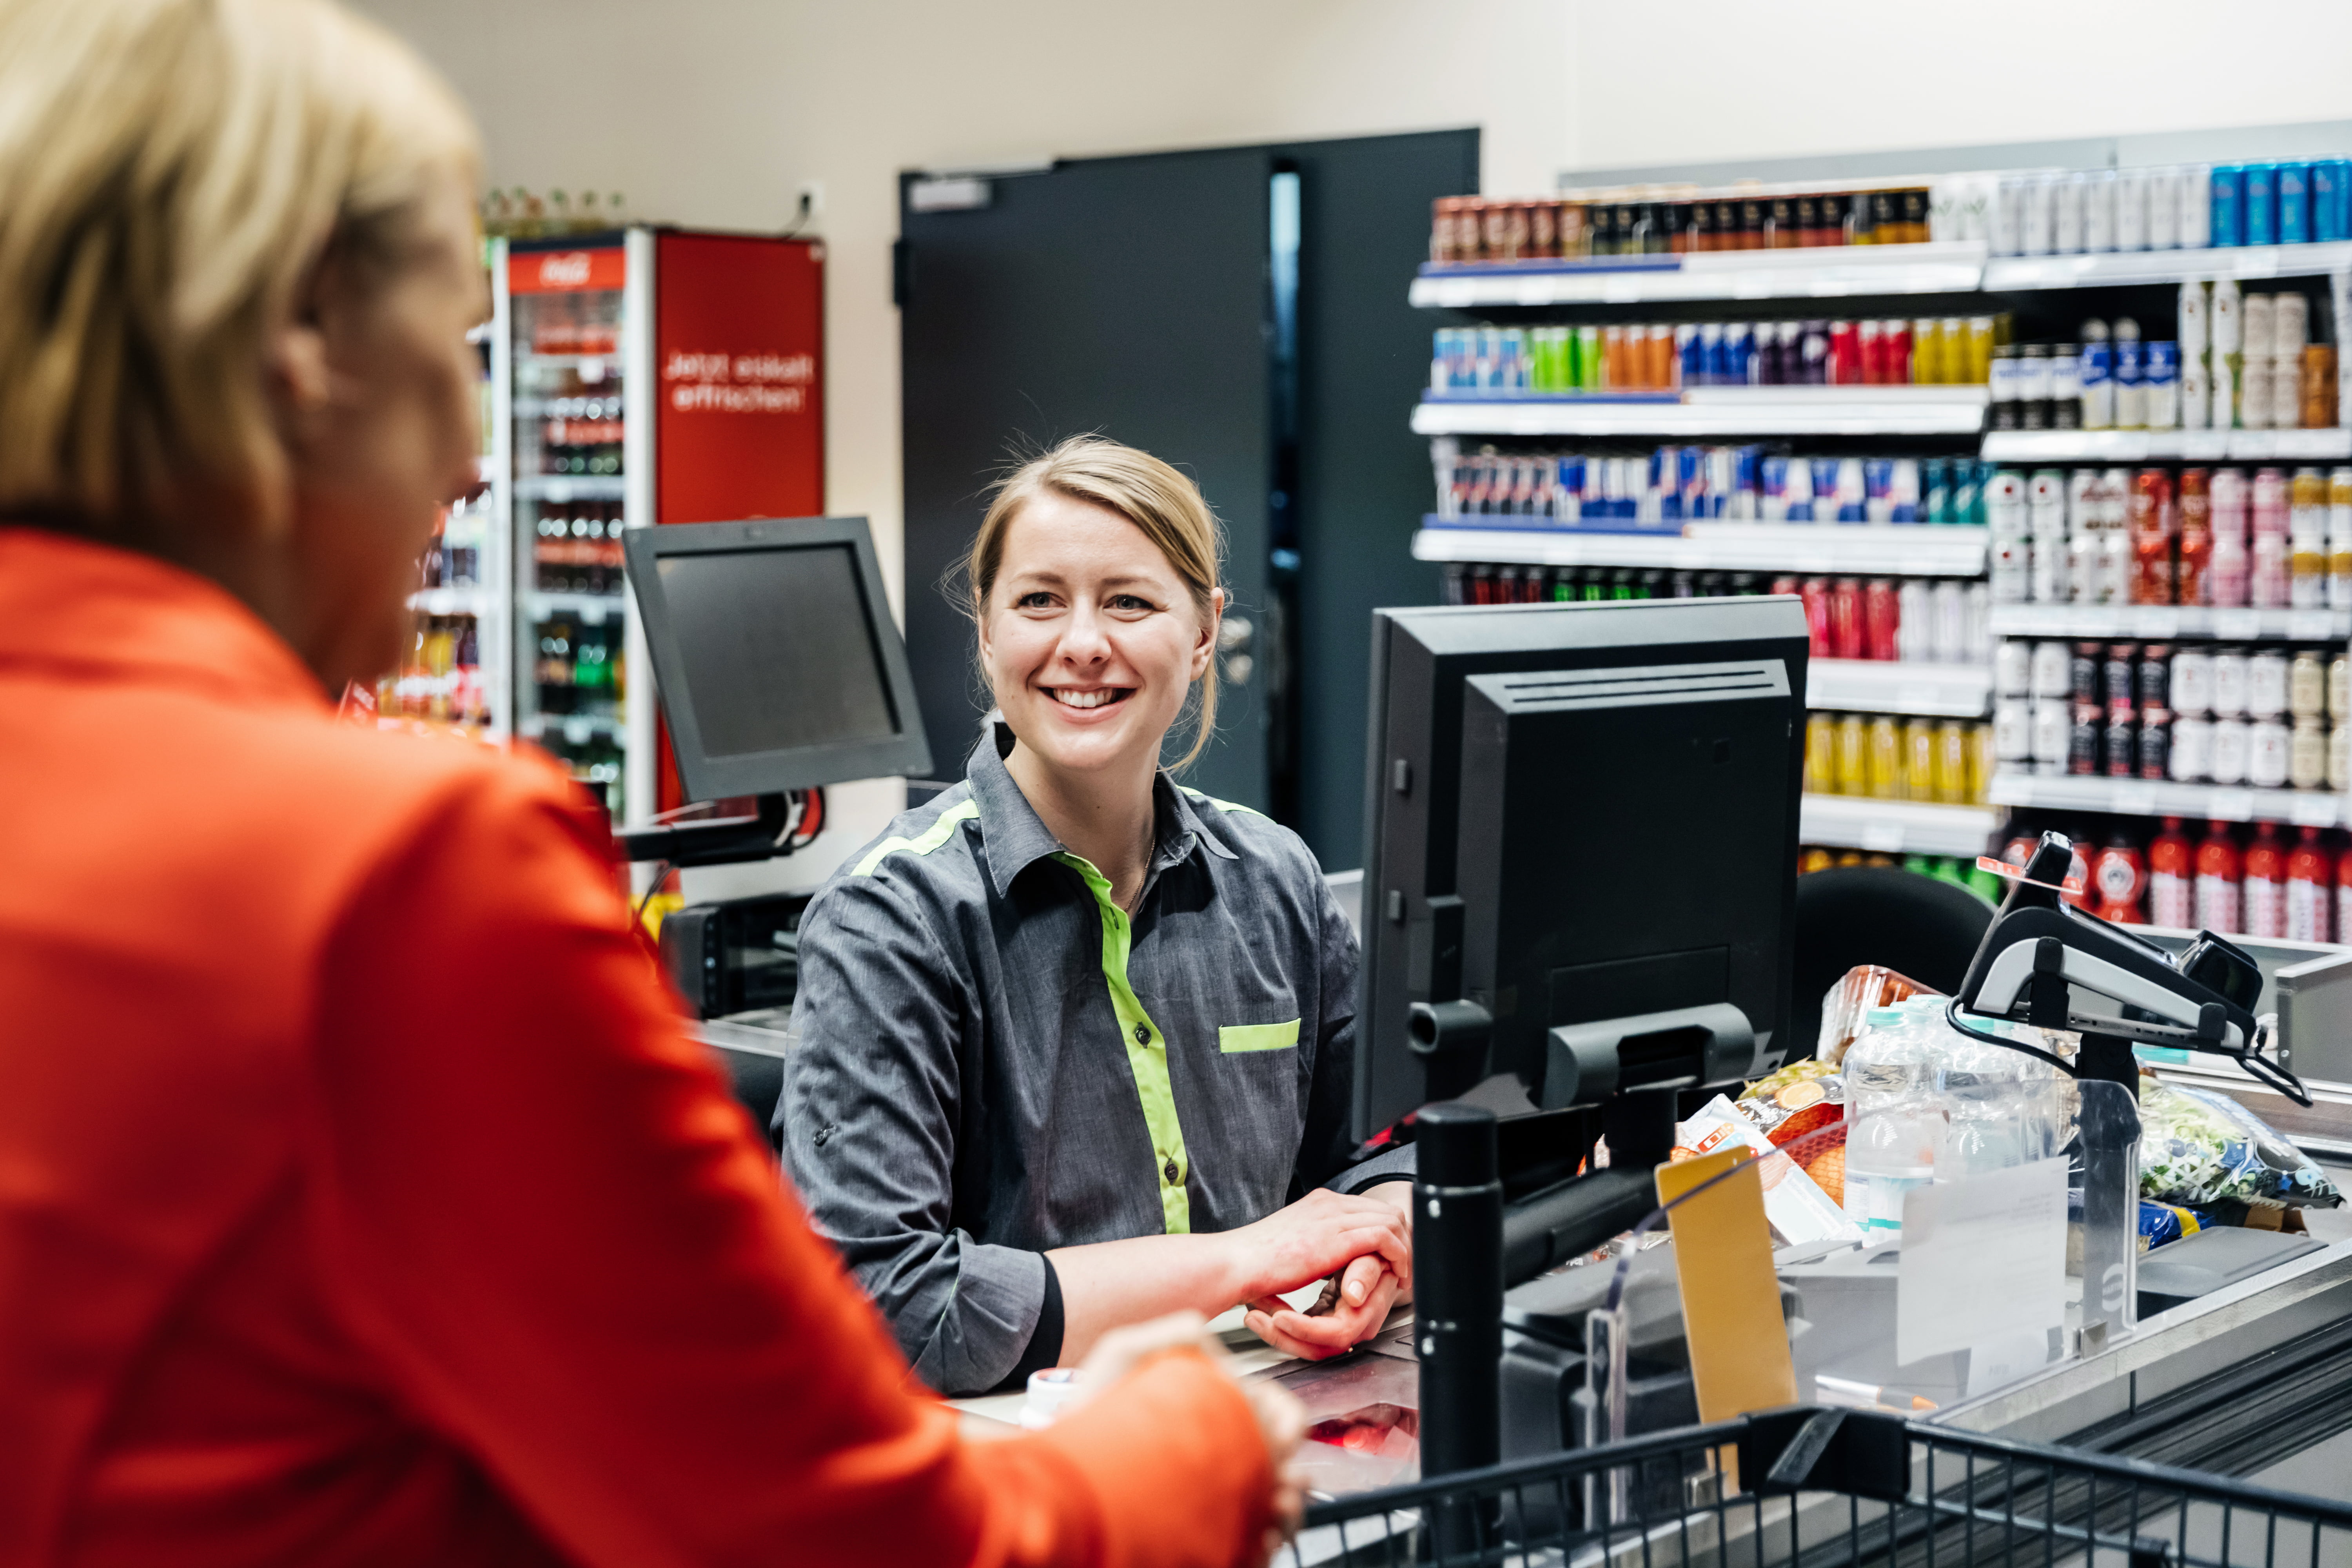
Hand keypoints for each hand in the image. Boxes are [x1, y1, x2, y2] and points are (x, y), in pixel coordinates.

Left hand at [1076, 1312, 1304, 1561]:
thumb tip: (1204, 1331)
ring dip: (1287, 1508)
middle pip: (1285, 1463)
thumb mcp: (1122, 1357)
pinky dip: (1267, 1543)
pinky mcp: (1209, 1539)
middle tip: (1277, 1477)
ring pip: (1281, 1507)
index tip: (1278, 1430)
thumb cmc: (1087, 1419)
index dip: (1286, 1420)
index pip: (1275, 1413)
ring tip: (1268, 1508)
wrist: (1058, 1478)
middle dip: (1291, 1469)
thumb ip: (1166, 1334)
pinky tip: (1254, 1537)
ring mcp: (1218, 1501)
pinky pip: (1256, 1549)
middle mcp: (1222, 1457)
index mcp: (1216, 1413)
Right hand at [1220, 1187, 1411, 1307]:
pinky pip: (1384, 1236)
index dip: (1387, 1232)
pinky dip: (1398, 1254)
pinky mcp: (1336, 1238)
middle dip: (1403, 1238)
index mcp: (1318, 1203)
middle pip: (1386, 1209)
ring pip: (1391, 1220)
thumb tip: (1324, 1260)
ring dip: (1405, 1248)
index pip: (1368, 1207)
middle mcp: (1328, 1203)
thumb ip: (1313, 1245)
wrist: (1236, 1263)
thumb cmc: (1254, 1263)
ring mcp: (1332, 1216)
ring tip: (1404, 1274)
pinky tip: (1396, 1273)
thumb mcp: (1291, 1245)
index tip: (1391, 1257)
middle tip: (1405, 1268)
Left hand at [1245, 1264, 1402, 1359]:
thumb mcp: (1370, 1256)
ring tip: (1252, 1313)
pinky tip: (1261, 1310)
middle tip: (1254, 1317)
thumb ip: (1365, 1273)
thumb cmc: (1375, 1256)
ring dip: (1275, 1332)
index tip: (1278, 1317)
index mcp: (1365, 1315)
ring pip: (1306, 1345)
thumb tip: (1354, 1296)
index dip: (1307, 1329)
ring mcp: (1337, 1328)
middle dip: (1282, 1336)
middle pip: (1317, 1348)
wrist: (1379, 1259)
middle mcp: (1353, 1329)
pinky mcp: (1324, 1323)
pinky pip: (1301, 1335)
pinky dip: (1279, 1324)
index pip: (1336, 1333)